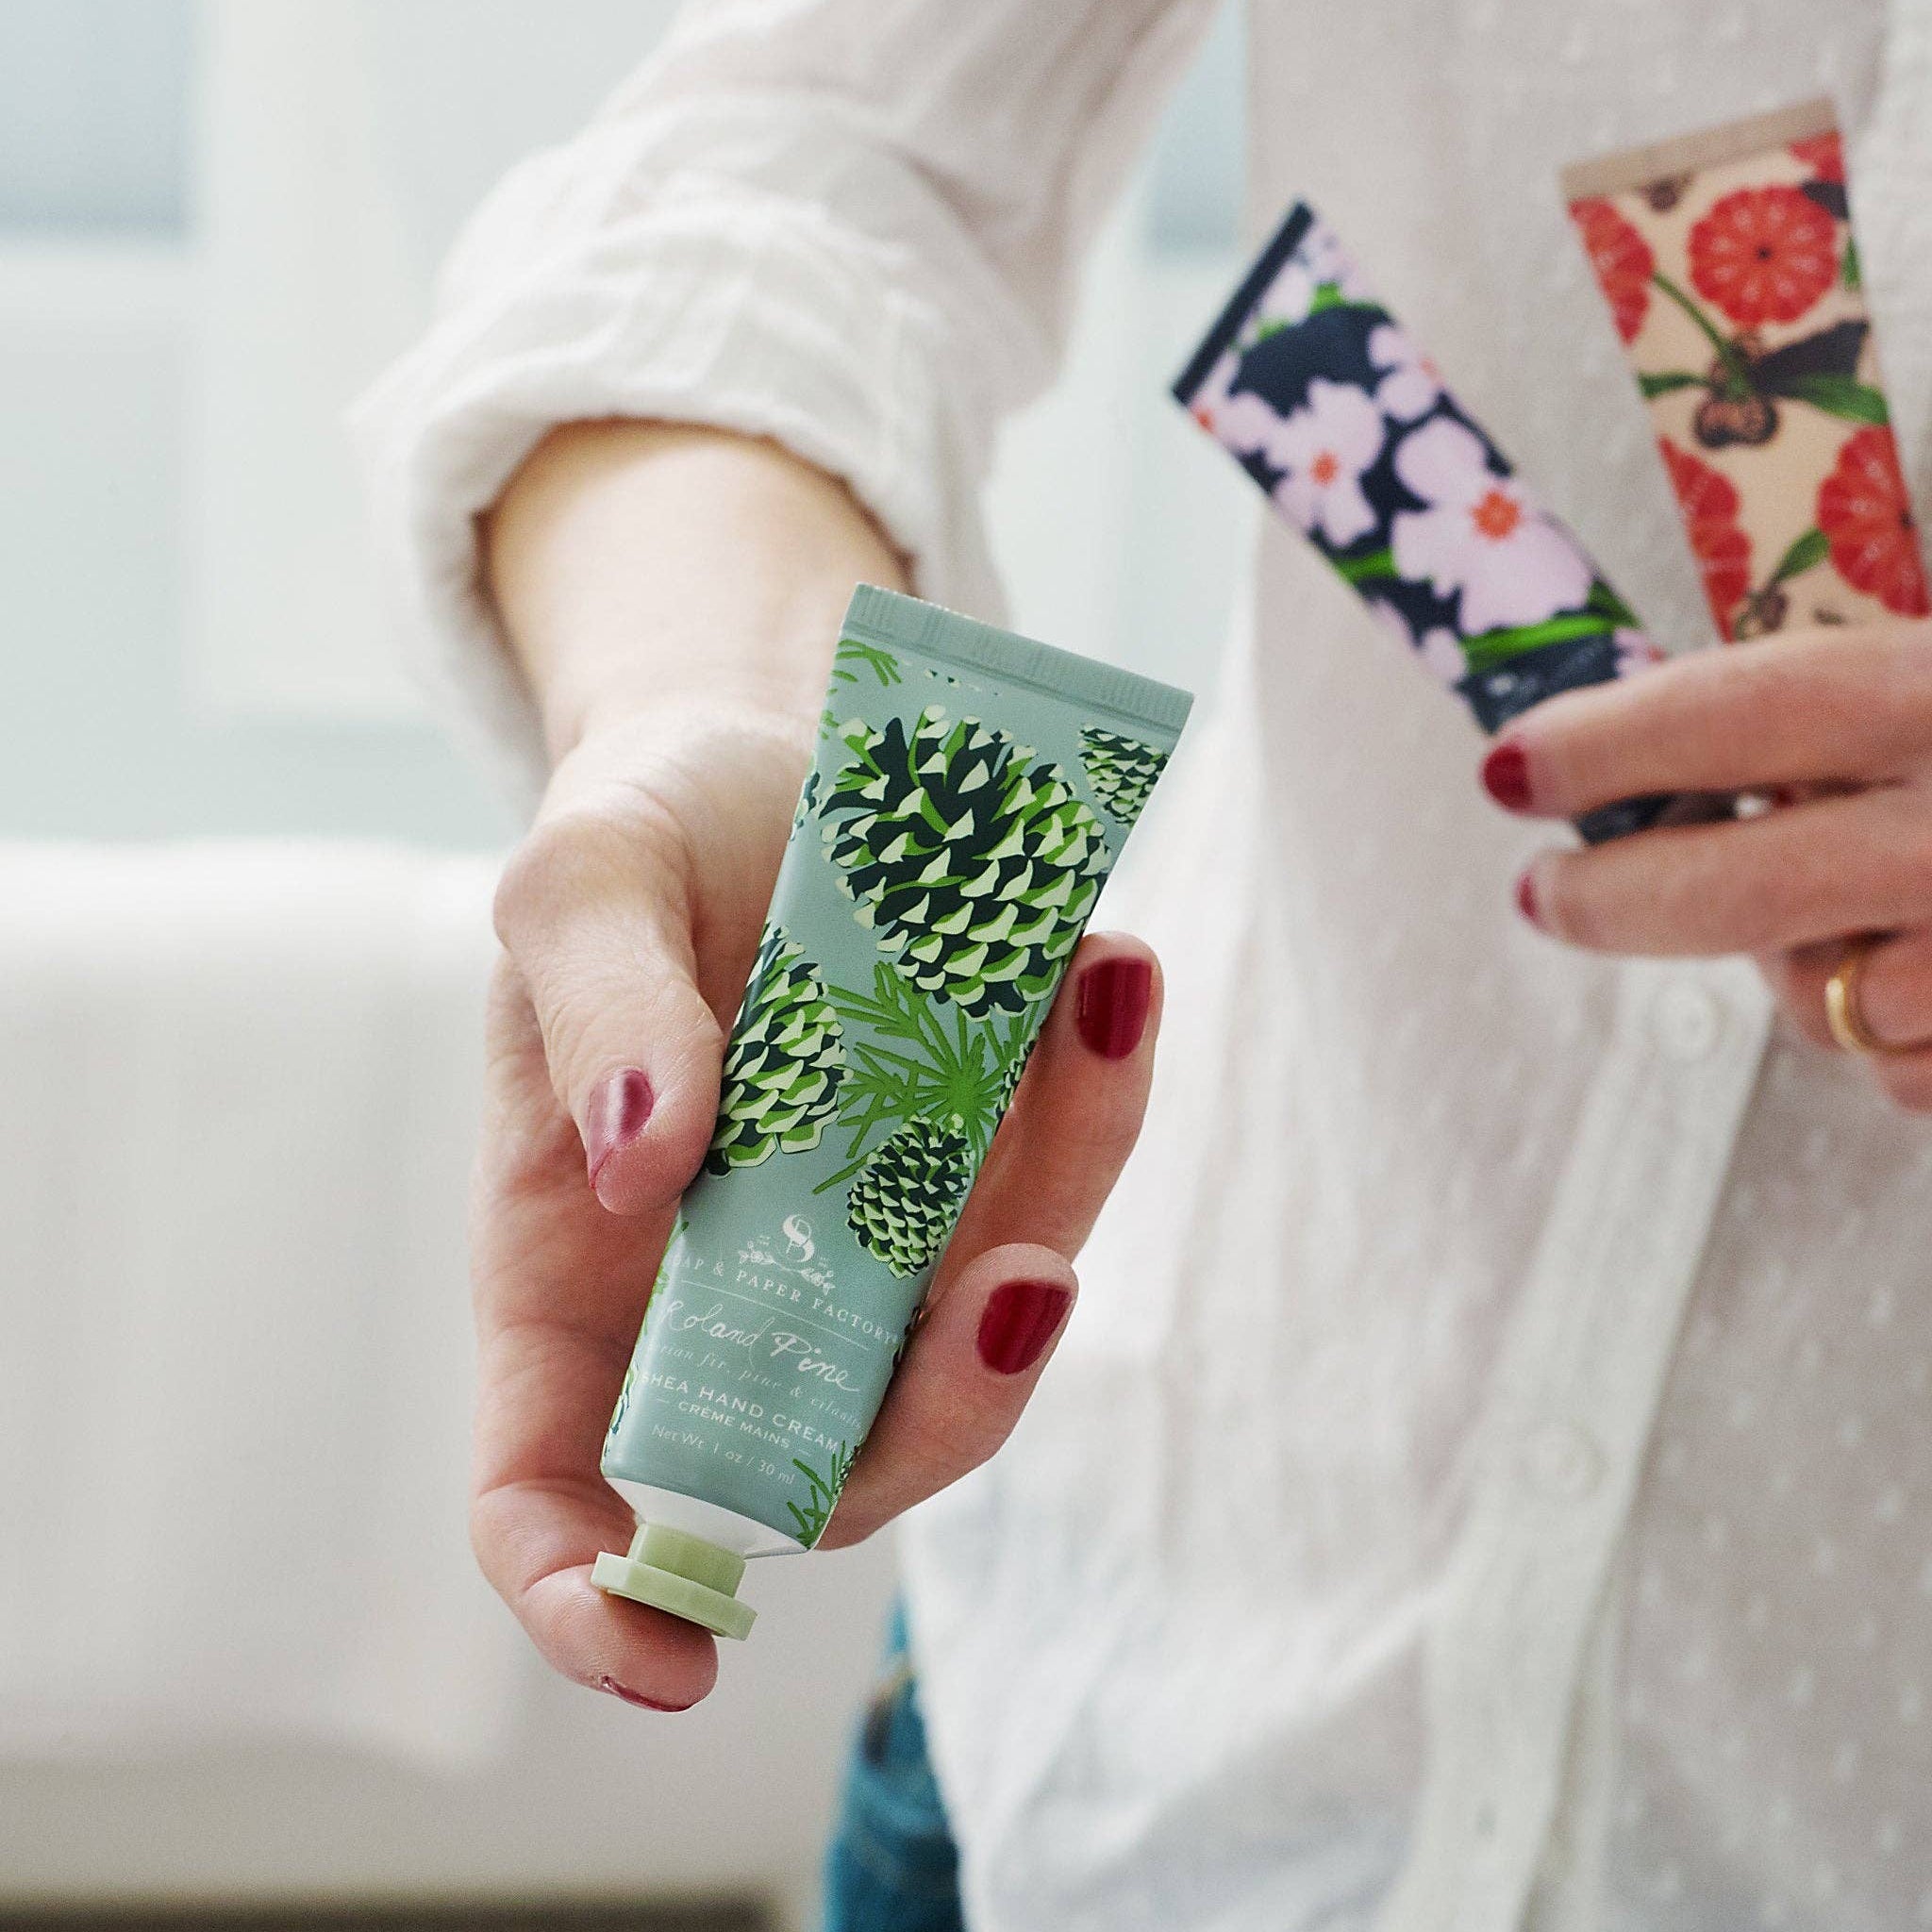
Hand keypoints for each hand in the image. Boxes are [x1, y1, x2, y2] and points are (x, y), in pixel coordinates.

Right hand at [471, 704, 1163, 1710]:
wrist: (765, 757)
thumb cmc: (639, 837)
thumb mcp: (582, 882)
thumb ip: (595, 1012)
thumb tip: (646, 1165)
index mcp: (578, 1272)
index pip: (551, 1494)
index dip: (590, 1607)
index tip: (673, 1662)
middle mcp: (738, 1287)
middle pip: (837, 1452)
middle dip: (948, 1404)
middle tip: (1022, 1283)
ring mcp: (875, 1230)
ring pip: (981, 1313)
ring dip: (1064, 1196)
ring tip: (1101, 998)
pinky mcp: (984, 1149)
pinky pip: (1053, 1172)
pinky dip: (1096, 1092)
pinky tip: (1105, 966)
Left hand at [1480, 619, 1931, 1109]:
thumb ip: (1828, 724)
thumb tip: (1640, 781)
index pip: (1730, 713)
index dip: (1597, 748)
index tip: (1511, 772)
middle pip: (1729, 890)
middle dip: (1606, 902)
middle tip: (1543, 893)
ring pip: (1814, 1001)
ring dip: (1802, 969)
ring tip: (1869, 911)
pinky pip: (1897, 1072)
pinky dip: (1899, 1035)